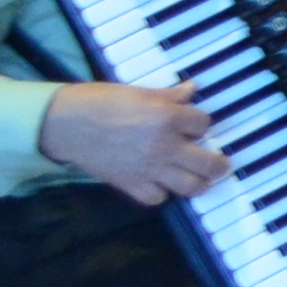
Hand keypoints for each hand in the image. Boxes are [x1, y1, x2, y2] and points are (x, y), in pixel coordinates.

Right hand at [43, 80, 228, 205]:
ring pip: (191, 187)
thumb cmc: (100, 101)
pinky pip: (157, 198)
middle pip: (209, 164)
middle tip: (220, 164)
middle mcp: (165, 145)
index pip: (204, 124)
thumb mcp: (139, 91)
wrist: (66, 123)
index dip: (201, 124)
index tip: (195, 126)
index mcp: (168, 117)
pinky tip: (161, 184)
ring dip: (198, 183)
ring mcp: (150, 168)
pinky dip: (162, 194)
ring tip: (199, 179)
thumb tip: (192, 89)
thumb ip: (169, 95)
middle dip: (219, 165)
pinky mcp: (131, 184)